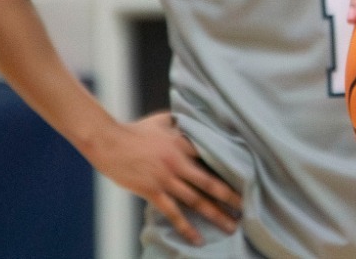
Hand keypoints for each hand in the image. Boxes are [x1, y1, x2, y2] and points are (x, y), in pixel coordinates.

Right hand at [84, 112, 240, 244]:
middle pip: (210, 183)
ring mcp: (166, 178)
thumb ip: (180, 120)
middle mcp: (178, 162)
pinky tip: (198, 239)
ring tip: (231, 226)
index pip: (213, 156)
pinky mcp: (152, 191)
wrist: (108, 141)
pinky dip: (186, 227)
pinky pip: (173, 213)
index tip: (247, 177)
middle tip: (247, 208)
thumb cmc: (135, 130)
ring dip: (215, 214)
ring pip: (196, 200)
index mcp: (183, 142)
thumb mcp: (162, 120)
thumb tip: (194, 116)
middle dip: (231, 197)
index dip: (230, 168)